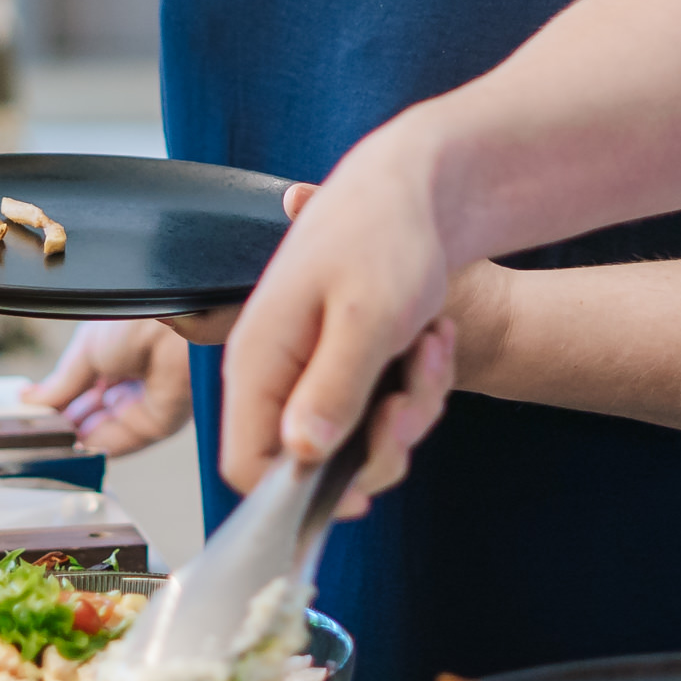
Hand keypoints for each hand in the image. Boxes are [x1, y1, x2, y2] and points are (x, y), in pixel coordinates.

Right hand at [25, 320, 191, 455]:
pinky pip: (122, 442)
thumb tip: (30, 400)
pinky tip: (70, 449)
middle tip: (34, 432)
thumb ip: (61, 383)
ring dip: (75, 439)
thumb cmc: (136, 318)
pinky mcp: (159, 423)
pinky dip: (94, 448)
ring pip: (104, 430)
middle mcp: (132, 378)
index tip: (30, 413)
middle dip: (63, 423)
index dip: (57, 401)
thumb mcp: (86, 348)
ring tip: (45, 442)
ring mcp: (145, 402)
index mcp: (115, 352)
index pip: (81, 386)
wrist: (175, 324)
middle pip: (92, 411)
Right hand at [217, 133, 458, 496]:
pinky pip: (383, 412)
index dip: (298, 494)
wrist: (418, 186)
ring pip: (358, 442)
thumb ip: (330, 390)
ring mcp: (314, 370)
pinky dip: (421, 386)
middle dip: (379, 445)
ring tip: (431, 346)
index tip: (359, 490)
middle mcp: (277, 371)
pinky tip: (433, 337)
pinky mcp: (347, 367)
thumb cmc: (384, 234)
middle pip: (312, 463)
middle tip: (410, 399)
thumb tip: (300, 454)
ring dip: (412, 409)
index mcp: (258, 358)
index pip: (247, 464)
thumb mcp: (366, 318)